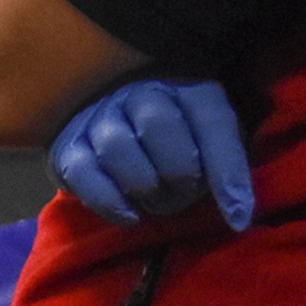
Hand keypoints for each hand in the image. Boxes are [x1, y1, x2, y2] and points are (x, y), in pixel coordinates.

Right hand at [48, 78, 253, 230]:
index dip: (226, 170)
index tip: (238, 217)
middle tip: (184, 194)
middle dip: (178, 175)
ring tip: (155, 201)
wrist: (123, 128)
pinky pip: (82, 173)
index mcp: (186, 88)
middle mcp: (139, 93)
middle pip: (158, 127)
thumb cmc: (182, 142)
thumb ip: (226, 168)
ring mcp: (98, 115)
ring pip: (118, 147)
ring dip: (144, 186)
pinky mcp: (67, 145)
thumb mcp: (214, 144)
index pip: (211, 120)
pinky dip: (109, 201)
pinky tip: (130, 215)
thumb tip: (238, 217)